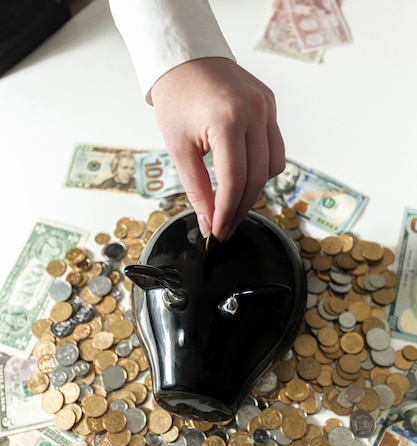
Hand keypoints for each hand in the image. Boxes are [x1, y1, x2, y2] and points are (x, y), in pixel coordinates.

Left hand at [150, 57, 284, 240]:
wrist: (184, 58)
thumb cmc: (177, 96)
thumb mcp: (179, 147)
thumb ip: (196, 188)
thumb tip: (208, 220)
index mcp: (228, 120)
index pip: (235, 181)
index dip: (226, 212)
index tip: (217, 231)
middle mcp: (255, 111)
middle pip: (257, 178)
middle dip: (240, 208)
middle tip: (224, 226)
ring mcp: (267, 107)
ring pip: (273, 166)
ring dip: (254, 189)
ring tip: (232, 202)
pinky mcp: (271, 105)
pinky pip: (276, 147)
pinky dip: (263, 166)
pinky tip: (244, 174)